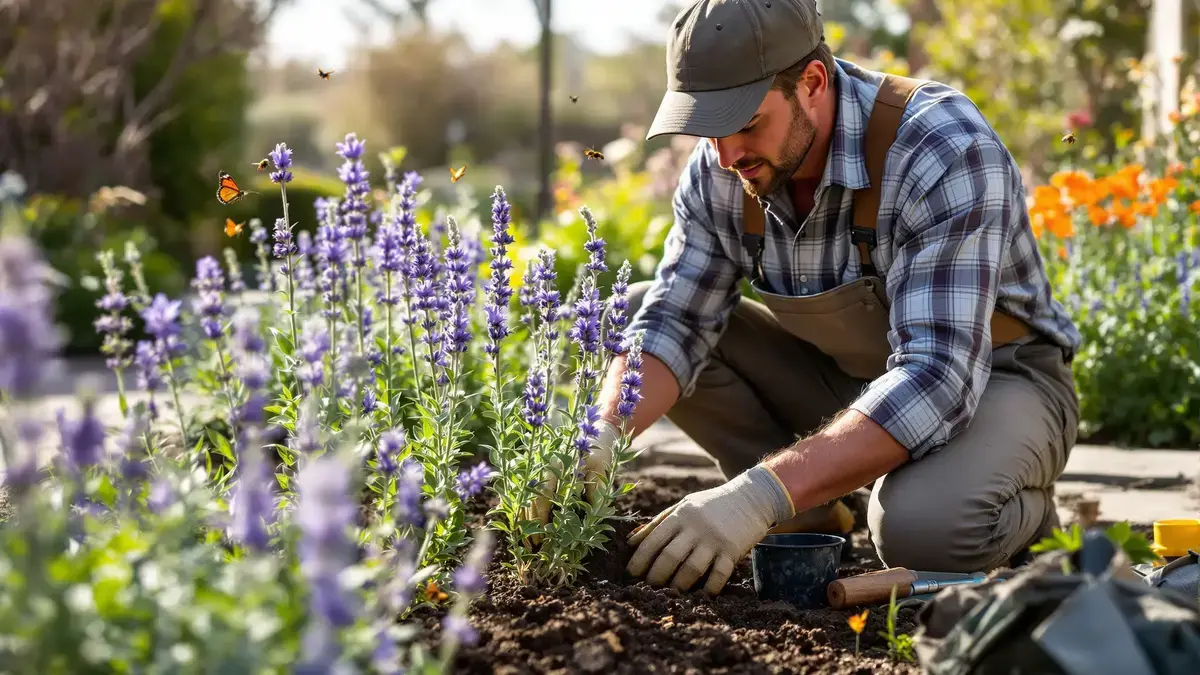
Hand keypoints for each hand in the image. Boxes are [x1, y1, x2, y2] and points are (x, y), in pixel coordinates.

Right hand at [525, 419, 622, 543]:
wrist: (598, 427)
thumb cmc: (601, 449)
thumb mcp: (603, 470)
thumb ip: (597, 493)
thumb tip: (593, 518)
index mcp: (556, 465)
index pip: (543, 498)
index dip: (540, 520)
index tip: (542, 538)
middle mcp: (541, 464)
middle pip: (529, 499)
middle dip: (529, 524)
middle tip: (531, 545)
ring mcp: (536, 463)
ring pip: (522, 494)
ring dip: (522, 516)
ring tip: (524, 537)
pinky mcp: (536, 464)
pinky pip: (522, 486)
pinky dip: (519, 503)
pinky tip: (518, 518)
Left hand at [625, 465, 794, 594]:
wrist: (751, 497)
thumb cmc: (711, 504)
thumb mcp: (683, 506)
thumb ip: (657, 523)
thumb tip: (630, 542)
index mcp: (680, 515)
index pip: (653, 540)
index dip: (639, 559)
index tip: (630, 574)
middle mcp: (696, 527)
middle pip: (670, 557)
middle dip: (656, 576)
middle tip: (648, 588)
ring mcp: (715, 539)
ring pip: (692, 568)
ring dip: (679, 585)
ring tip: (671, 594)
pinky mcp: (733, 550)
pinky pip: (719, 574)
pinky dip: (709, 588)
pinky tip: (702, 595)